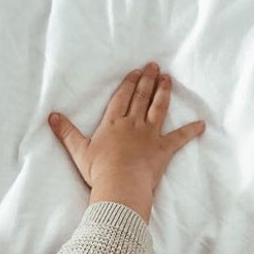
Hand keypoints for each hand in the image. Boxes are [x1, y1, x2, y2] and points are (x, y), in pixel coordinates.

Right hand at [49, 62, 203, 221]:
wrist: (119, 187)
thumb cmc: (99, 172)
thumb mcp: (79, 151)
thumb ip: (66, 133)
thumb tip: (51, 116)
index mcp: (113, 123)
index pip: (122, 97)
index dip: (129, 83)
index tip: (136, 72)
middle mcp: (133, 124)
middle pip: (141, 97)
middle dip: (148, 80)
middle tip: (155, 66)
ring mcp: (149, 136)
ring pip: (158, 109)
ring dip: (164, 92)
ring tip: (168, 80)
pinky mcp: (162, 150)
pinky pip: (179, 138)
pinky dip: (191, 131)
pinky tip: (201, 125)